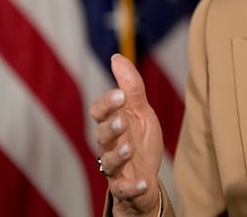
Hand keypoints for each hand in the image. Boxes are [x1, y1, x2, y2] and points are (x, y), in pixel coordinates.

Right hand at [89, 54, 163, 215]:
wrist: (146, 176)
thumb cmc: (139, 139)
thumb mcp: (140, 111)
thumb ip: (130, 87)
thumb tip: (116, 57)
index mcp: (111, 124)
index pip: (99, 112)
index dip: (107, 104)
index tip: (120, 95)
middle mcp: (109, 146)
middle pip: (102, 136)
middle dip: (111, 128)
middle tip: (122, 121)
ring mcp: (116, 168)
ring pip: (109, 162)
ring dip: (118, 155)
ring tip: (129, 148)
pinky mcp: (126, 188)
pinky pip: (125, 189)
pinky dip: (132, 187)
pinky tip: (143, 183)